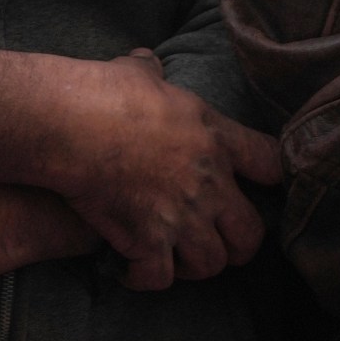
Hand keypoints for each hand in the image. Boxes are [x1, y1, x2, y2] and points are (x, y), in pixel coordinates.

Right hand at [49, 51, 280, 289]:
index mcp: (213, 138)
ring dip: (194, 265)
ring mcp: (181, 216)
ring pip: (210, 263)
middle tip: (216, 240)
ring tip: (175, 259)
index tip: (262, 186)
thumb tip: (146, 62)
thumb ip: (150, 73)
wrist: (67, 123)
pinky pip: (160, 277)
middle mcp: (208, 184)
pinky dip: (146, 278)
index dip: (272, 178)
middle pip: (250, 234)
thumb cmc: (101, 92)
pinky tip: (132, 270)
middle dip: (236, 243)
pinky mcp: (147, 240)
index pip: (271, 163)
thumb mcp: (136, 73)